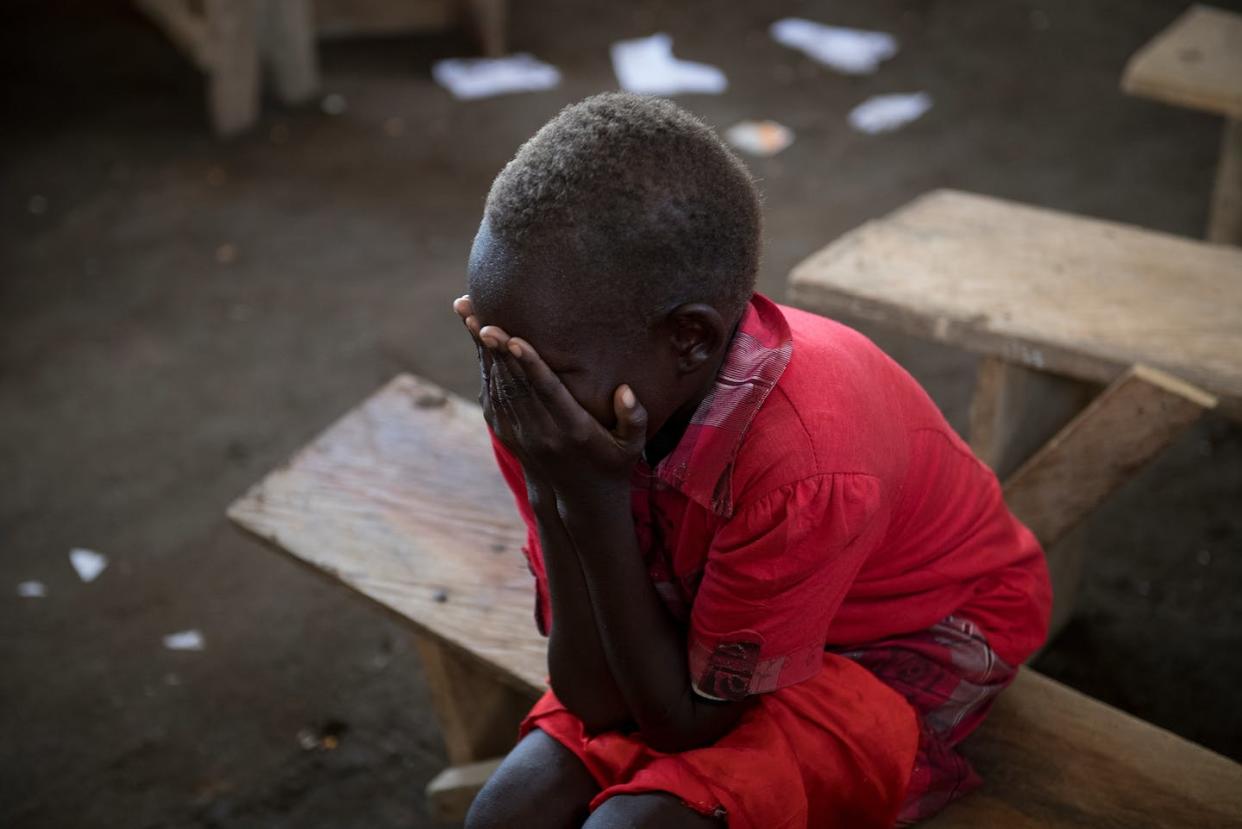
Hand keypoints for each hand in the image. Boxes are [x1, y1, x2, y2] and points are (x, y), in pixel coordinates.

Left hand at [451, 295, 647, 492]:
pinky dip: (485, 367)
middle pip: (515, 385)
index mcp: (573, 431)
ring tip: (471, 316)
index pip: (548, 393)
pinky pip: (493, 396)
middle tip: (481, 317)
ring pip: (499, 387)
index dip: (530, 365)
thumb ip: (635, 419)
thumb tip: (626, 392)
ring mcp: (522, 434)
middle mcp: (542, 432)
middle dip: (497, 351)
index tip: (514, 339)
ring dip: (484, 353)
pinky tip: (478, 340)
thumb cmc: (614, 463)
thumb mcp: (633, 446)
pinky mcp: (510, 434)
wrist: (582, 500)